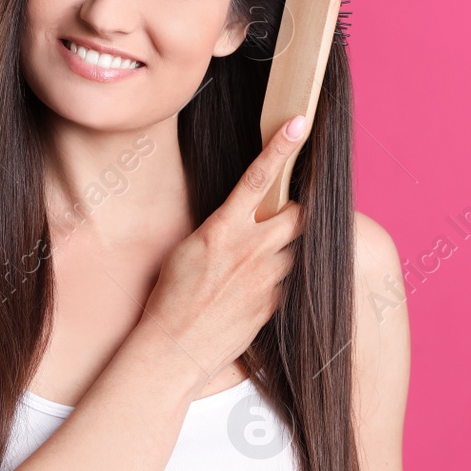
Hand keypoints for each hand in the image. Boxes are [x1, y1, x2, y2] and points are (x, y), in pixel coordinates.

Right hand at [140, 114, 308, 381]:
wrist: (175, 347)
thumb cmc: (171, 296)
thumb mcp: (188, 249)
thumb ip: (220, 229)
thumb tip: (240, 218)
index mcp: (224, 229)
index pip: (258, 178)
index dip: (281, 147)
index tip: (298, 123)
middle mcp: (251, 250)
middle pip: (296, 215)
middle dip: (292, 213)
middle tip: (277, 219)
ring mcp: (266, 278)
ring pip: (291, 250)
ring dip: (278, 251)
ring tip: (247, 270)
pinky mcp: (273, 303)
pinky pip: (283, 282)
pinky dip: (270, 282)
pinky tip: (244, 295)